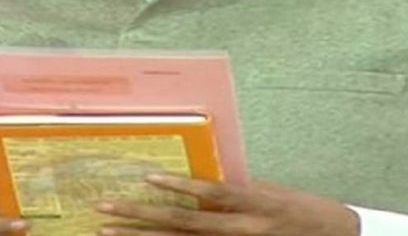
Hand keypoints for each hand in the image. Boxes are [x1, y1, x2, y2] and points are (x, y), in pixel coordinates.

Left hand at [95, 174, 359, 235]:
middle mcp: (243, 231)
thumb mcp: (271, 192)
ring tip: (106, 232)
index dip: (180, 187)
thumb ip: (235, 190)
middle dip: (140, 218)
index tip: (146, 177)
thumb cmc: (303, 211)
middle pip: (184, 226)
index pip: (211, 194)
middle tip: (103, 210)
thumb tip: (199, 181)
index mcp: (254, 204)